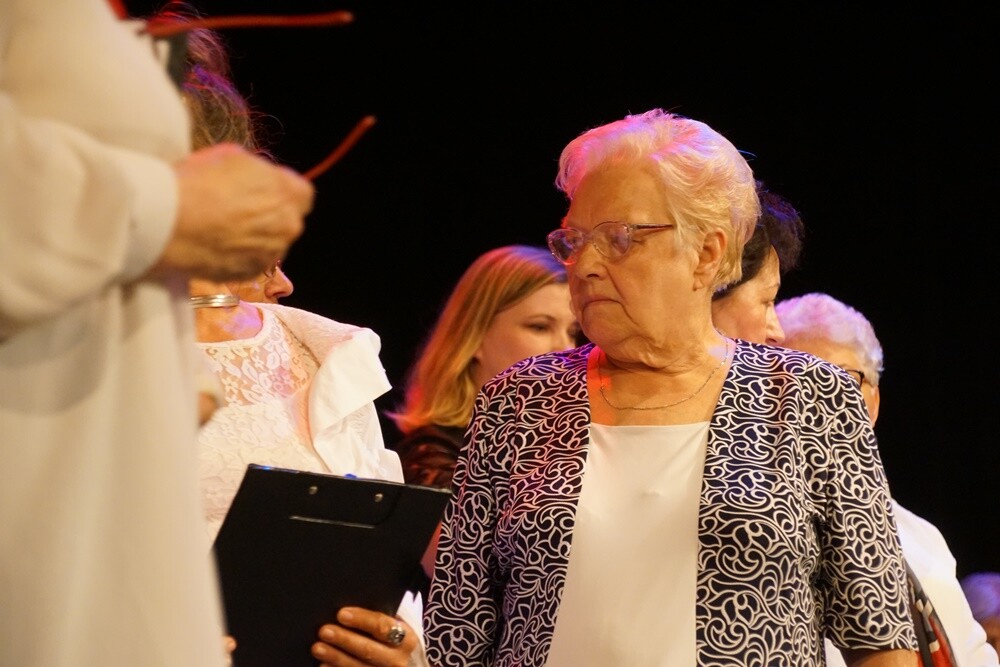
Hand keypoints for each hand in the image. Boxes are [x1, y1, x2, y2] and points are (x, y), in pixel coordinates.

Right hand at [151, 143, 312, 280]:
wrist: (168, 222)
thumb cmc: (198, 182)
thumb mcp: (232, 156)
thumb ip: (258, 171)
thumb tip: (260, 177)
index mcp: (288, 193)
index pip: (301, 193)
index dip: (281, 191)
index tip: (262, 189)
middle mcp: (289, 226)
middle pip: (288, 220)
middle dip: (269, 215)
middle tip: (237, 208)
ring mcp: (271, 253)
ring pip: (271, 243)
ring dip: (255, 236)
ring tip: (222, 227)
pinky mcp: (251, 273)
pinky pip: (253, 261)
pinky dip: (240, 254)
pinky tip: (217, 244)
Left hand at [312, 607, 416, 666]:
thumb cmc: (400, 646)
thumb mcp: (400, 631)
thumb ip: (383, 621)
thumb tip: (350, 610)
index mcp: (406, 639)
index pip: (382, 627)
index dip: (361, 620)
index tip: (342, 614)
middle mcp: (398, 660)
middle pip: (368, 649)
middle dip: (344, 639)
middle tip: (324, 631)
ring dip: (336, 657)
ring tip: (318, 648)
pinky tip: (324, 665)